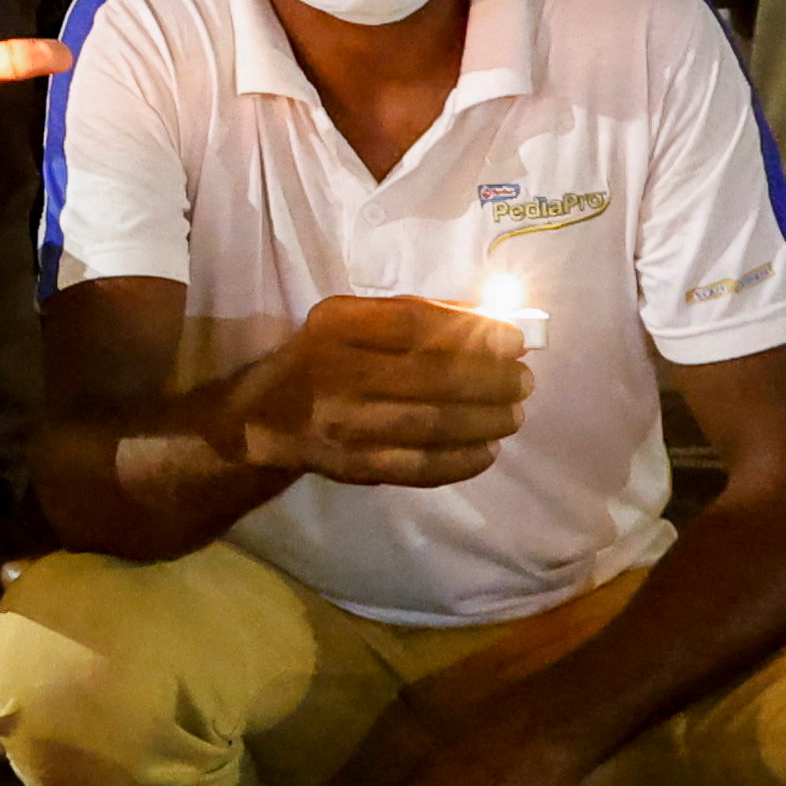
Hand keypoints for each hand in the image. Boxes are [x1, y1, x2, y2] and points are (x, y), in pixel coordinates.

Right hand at [229, 295, 530, 486]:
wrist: (261, 420)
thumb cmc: (320, 359)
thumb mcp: (350, 323)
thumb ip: (414, 318)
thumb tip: (491, 320)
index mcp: (336, 326)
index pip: (416, 324)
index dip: (475, 332)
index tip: (515, 341)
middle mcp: (336, 372)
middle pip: (433, 376)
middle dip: (492, 381)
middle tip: (524, 383)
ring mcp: (345, 425)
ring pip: (434, 425)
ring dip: (487, 421)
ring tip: (513, 415)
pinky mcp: (354, 467)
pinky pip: (421, 467)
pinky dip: (463, 460)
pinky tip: (487, 450)